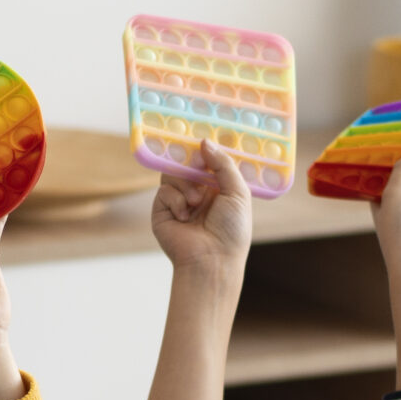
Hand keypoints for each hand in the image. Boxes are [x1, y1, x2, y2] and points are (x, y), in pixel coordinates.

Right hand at [150, 142, 253, 278]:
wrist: (211, 261)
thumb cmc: (232, 231)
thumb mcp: (238, 192)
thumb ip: (223, 164)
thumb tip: (205, 141)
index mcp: (217, 186)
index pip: (208, 159)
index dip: (206, 149)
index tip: (204, 138)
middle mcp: (197, 191)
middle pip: (187, 161)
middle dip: (192, 161)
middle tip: (197, 163)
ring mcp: (179, 200)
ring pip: (173, 172)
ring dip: (185, 184)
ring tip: (196, 201)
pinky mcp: (162, 210)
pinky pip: (164, 190)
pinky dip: (175, 199)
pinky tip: (185, 216)